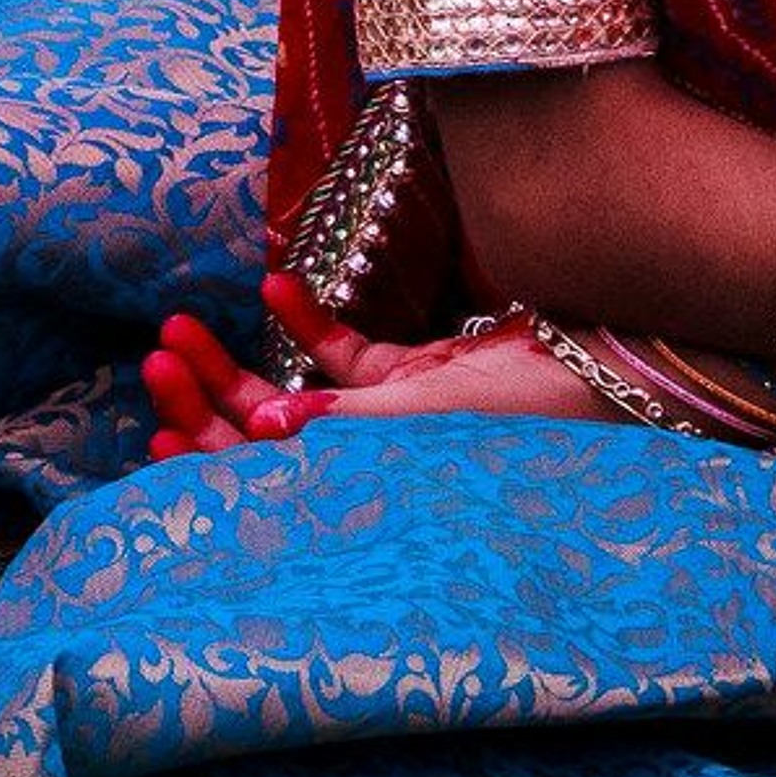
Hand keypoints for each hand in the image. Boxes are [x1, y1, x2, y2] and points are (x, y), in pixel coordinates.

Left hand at [142, 275, 612, 453]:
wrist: (620, 363)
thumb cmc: (543, 407)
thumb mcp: (443, 414)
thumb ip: (358, 420)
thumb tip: (267, 431)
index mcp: (368, 493)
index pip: (265, 487)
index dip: (204, 462)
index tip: (154, 426)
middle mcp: (369, 463)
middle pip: (264, 441)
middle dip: (205, 398)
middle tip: (158, 350)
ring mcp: (389, 419)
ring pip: (291, 396)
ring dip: (237, 359)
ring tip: (181, 322)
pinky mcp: (418, 374)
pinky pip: (346, 353)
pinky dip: (309, 321)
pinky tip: (275, 282)